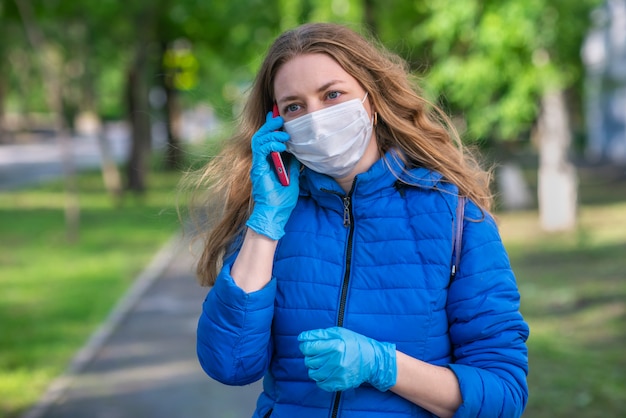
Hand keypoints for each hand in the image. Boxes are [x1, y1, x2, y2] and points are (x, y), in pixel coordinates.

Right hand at [246, 112, 299, 239]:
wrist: (276, 213)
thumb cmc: (283, 199)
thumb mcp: (293, 176)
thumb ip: (292, 163)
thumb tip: (298, 151)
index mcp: (268, 162)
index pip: (267, 139)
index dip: (272, 127)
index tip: (279, 117)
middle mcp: (260, 161)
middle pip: (261, 136)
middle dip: (270, 125)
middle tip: (279, 117)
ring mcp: (257, 165)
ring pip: (259, 140)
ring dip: (271, 133)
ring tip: (283, 132)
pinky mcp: (257, 169)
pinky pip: (260, 150)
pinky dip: (271, 144)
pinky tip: (281, 145)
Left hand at [298, 326, 396, 391]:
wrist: (372, 360)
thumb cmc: (354, 343)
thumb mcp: (338, 332)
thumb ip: (318, 334)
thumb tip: (301, 338)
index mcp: (336, 346)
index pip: (308, 348)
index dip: (305, 346)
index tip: (309, 345)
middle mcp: (336, 361)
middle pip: (309, 361)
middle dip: (311, 356)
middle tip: (320, 354)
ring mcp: (338, 374)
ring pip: (313, 373)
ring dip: (315, 368)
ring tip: (324, 362)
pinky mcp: (340, 384)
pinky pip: (320, 384)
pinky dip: (321, 378)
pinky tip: (328, 371)